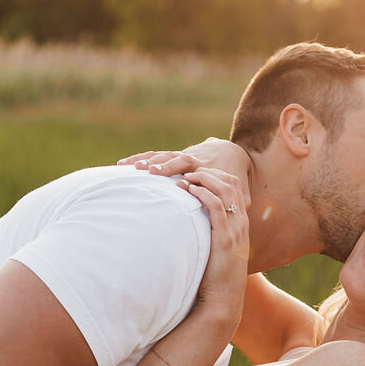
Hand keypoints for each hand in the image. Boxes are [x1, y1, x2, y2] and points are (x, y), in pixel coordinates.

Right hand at [119, 138, 251, 202]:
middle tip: (149, 171)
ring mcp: (181, 156)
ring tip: (127, 166)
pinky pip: (155, 156)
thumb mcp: (240, 190)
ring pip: (162, 155)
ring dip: (146, 160)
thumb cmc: (235, 177)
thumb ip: (239, 200)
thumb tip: (241, 213)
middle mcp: (193, 159)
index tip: (176, 182)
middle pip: (177, 158)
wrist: (230, 152)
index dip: (186, 173)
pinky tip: (122, 164)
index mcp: (208, 167)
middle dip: (163, 164)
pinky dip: (141, 158)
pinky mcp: (172, 157)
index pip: (195, 168)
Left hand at [178, 167, 249, 325]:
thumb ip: (209, 236)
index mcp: (239, 224)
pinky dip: (203, 193)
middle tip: (188, 170)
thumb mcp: (215, 252)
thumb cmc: (214, 279)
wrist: (222, 301)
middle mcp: (240, 224)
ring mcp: (235, 230)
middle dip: (210, 171)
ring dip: (204, 178)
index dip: (216, 175)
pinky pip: (217, 206)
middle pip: (232, 183)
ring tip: (185, 177)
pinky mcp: (225, 239)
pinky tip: (188, 190)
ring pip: (225, 190)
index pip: (234, 188)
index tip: (196, 174)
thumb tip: (191, 226)